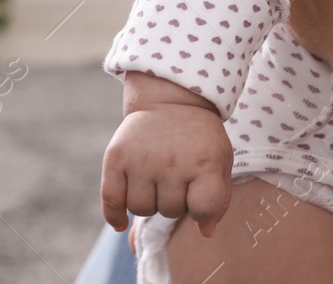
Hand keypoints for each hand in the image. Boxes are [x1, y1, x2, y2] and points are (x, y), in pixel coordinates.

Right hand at [101, 73, 232, 236]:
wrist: (173, 101)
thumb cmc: (201, 139)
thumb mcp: (221, 160)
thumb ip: (219, 198)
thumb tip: (205, 233)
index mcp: (204, 162)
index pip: (203, 207)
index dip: (202, 212)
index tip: (200, 200)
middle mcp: (171, 162)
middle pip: (170, 210)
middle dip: (176, 203)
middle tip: (178, 181)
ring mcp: (141, 161)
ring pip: (141, 209)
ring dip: (150, 204)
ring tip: (158, 184)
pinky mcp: (116, 159)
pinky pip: (111, 202)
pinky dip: (116, 216)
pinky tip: (123, 221)